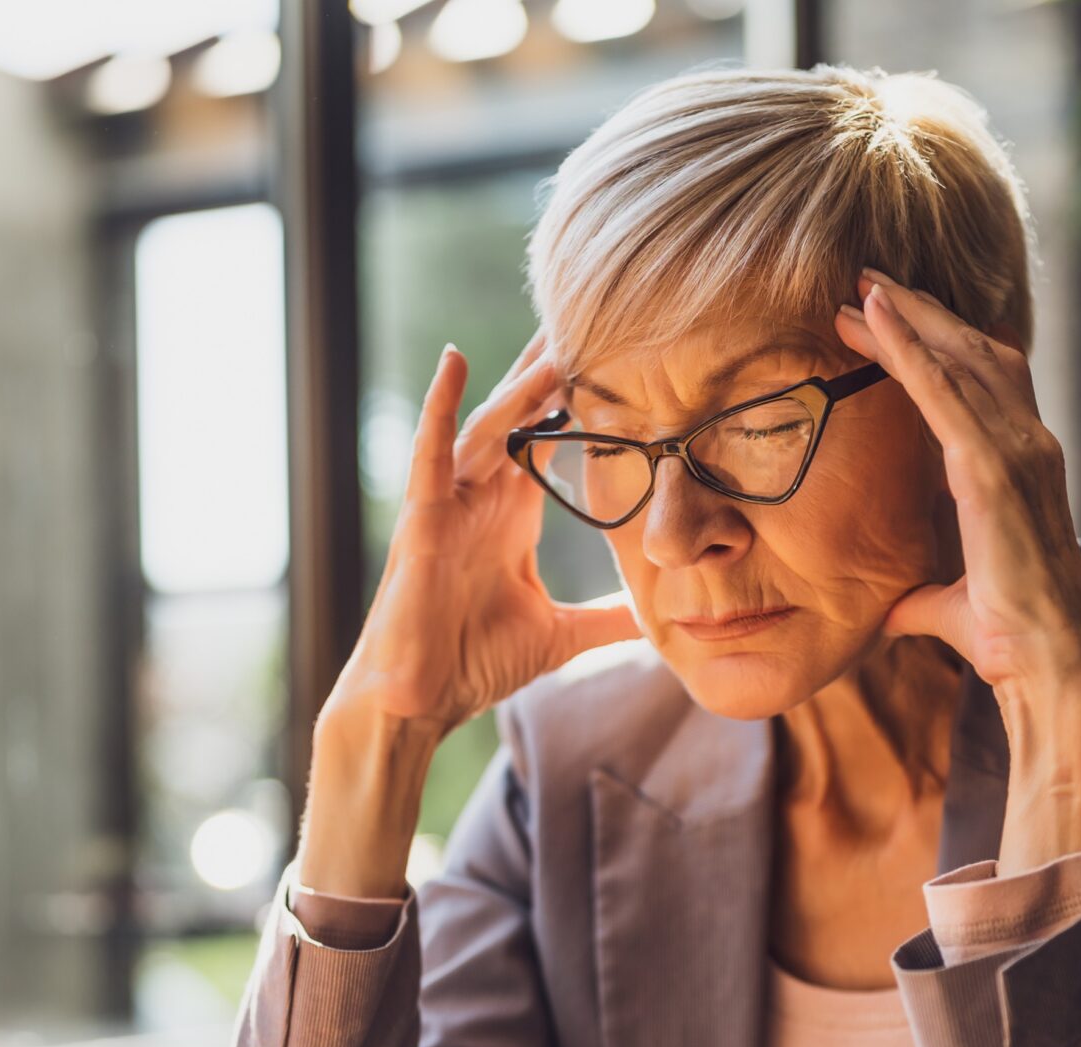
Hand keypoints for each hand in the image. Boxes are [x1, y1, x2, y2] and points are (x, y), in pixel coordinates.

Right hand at [326, 335, 639, 740]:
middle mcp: (482, 496)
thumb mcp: (560, 635)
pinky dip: (441, 406)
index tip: (624, 354)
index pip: (552, 437)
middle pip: (521, 415)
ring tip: (554, 337)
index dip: (583, 398)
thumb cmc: (473, 662)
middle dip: (552, 366)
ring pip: (489, 427)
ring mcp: (449, 502)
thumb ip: (608, 618)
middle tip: (590, 310)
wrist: (420, 701)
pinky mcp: (422, 519)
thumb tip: (660, 622)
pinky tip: (454, 360)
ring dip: (521, 384)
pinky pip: (431, 452)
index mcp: (513, 513)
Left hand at [834, 272, 1080, 866]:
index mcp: (1021, 470)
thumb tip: (897, 608)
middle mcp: (1028, 447)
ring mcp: (1018, 452)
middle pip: (971, 355)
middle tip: (866, 282)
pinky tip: (874, 316)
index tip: (891, 322)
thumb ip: (926, 594)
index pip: (980, 386)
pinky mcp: (992, 469)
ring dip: (908, 318)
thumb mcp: (950, 604)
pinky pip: (942, 391)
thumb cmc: (1007, 638)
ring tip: (858, 288)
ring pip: (958, 358)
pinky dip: (908, 347)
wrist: (1045, 666)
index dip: (939, 348)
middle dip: (921, 315)